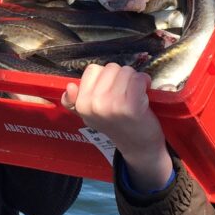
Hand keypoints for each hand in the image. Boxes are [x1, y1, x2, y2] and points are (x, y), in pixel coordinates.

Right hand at [62, 63, 172, 189]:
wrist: (137, 146)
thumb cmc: (116, 125)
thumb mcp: (89, 114)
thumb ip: (74, 101)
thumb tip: (70, 87)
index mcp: (81, 104)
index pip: (92, 70)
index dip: (105, 77)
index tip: (110, 92)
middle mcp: (94, 104)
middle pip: (110, 68)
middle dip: (120, 77)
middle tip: (124, 95)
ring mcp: (112, 105)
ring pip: (126, 71)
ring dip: (134, 80)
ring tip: (134, 96)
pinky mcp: (131, 106)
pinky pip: (139, 79)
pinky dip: (144, 83)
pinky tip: (144, 96)